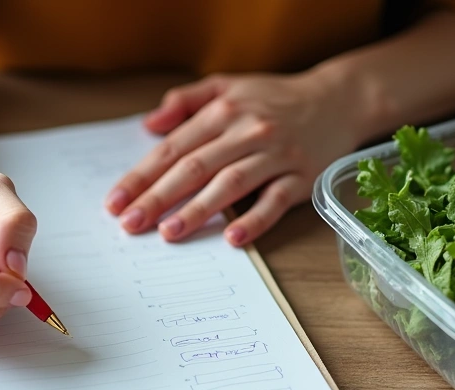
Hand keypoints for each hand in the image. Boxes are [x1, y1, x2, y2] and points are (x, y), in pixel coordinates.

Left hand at [106, 72, 362, 245]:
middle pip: (195, 168)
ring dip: (197, 210)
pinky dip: (255, 221)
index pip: (173, 148)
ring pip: (230, 185)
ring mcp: (276, 156)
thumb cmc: (274, 99)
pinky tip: (233, 239)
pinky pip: (275, 201)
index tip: (116, 201)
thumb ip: (186, 101)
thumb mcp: (227, 87)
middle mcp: (248, 132)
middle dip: (158, 197)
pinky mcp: (302, 178)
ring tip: (168, 232)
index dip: (142, 176)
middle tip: (130, 224)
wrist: (338, 101)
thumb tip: (149, 124)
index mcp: (224, 112)